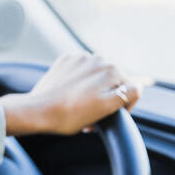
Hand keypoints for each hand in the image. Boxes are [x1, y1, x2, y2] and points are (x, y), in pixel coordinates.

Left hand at [0, 53, 144, 136]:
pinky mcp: (65, 61)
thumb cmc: (71, 115)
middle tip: (92, 115)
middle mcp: (98, 58)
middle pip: (111, 82)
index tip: (109, 117)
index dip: (123, 107)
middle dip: (106, 97)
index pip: (130, 89)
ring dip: (92, 90)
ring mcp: (80, 58)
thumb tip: (137, 86)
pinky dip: (78, 82)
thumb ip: (127, 94)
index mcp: (112, 70)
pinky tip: (69, 95)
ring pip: (95, 76)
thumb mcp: (107, 108)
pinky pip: (79, 72)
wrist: (37, 111)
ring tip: (79, 107)